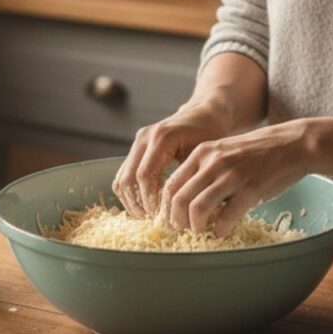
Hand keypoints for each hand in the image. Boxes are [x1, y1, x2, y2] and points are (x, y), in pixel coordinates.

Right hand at [113, 102, 230, 216]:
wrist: (205, 113)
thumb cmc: (210, 134)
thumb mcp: (204, 154)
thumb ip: (191, 177)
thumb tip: (186, 209)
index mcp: (161, 138)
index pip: (144, 176)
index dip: (149, 200)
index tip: (160, 216)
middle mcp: (144, 137)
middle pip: (128, 178)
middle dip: (138, 203)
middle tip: (152, 220)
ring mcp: (137, 141)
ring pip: (121, 178)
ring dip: (131, 200)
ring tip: (147, 216)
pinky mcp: (136, 147)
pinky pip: (124, 174)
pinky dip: (130, 192)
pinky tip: (145, 204)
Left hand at [159, 120, 309, 235]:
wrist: (293, 144)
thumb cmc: (257, 152)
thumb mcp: (224, 152)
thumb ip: (205, 170)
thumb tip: (187, 201)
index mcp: (201, 153)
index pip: (170, 184)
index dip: (165, 207)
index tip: (170, 219)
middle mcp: (212, 162)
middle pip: (178, 198)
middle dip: (176, 221)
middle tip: (181, 231)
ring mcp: (231, 175)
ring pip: (197, 208)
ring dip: (195, 226)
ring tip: (200, 232)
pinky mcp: (250, 189)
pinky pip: (226, 216)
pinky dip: (220, 229)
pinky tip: (222, 231)